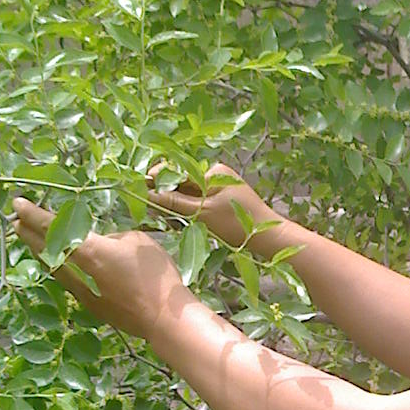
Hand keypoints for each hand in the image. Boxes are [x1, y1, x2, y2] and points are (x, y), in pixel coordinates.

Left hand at [11, 197, 190, 342]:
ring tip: (33, 242)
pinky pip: (68, 281)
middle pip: (45, 250)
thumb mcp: (137, 242)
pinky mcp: (92, 306)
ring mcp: (83, 292)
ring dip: (41, 253)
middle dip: (29, 234)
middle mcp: (79, 272)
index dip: (33, 214)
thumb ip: (113, 239)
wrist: (164, 319)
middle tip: (16, 222)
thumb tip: (103, 244)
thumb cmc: (156, 276)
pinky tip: (61, 265)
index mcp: (90, 251)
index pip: (53, 229)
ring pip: (54, 268)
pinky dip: (59, 268)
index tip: (17, 203)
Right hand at [145, 161, 280, 250]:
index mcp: (213, 171)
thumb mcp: (202, 214)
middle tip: (149, 207)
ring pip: (188, 193)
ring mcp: (220, 188)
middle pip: (181, 181)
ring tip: (166, 219)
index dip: (156, 179)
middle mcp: (216, 175)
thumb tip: (146, 193)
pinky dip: (188, 211)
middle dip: (166, 194)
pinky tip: (180, 222)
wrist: (270, 238)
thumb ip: (174, 202)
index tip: (139, 188)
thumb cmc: (239, 225)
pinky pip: (198, 201)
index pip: (177, 171)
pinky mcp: (223, 201)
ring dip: (176, 205)